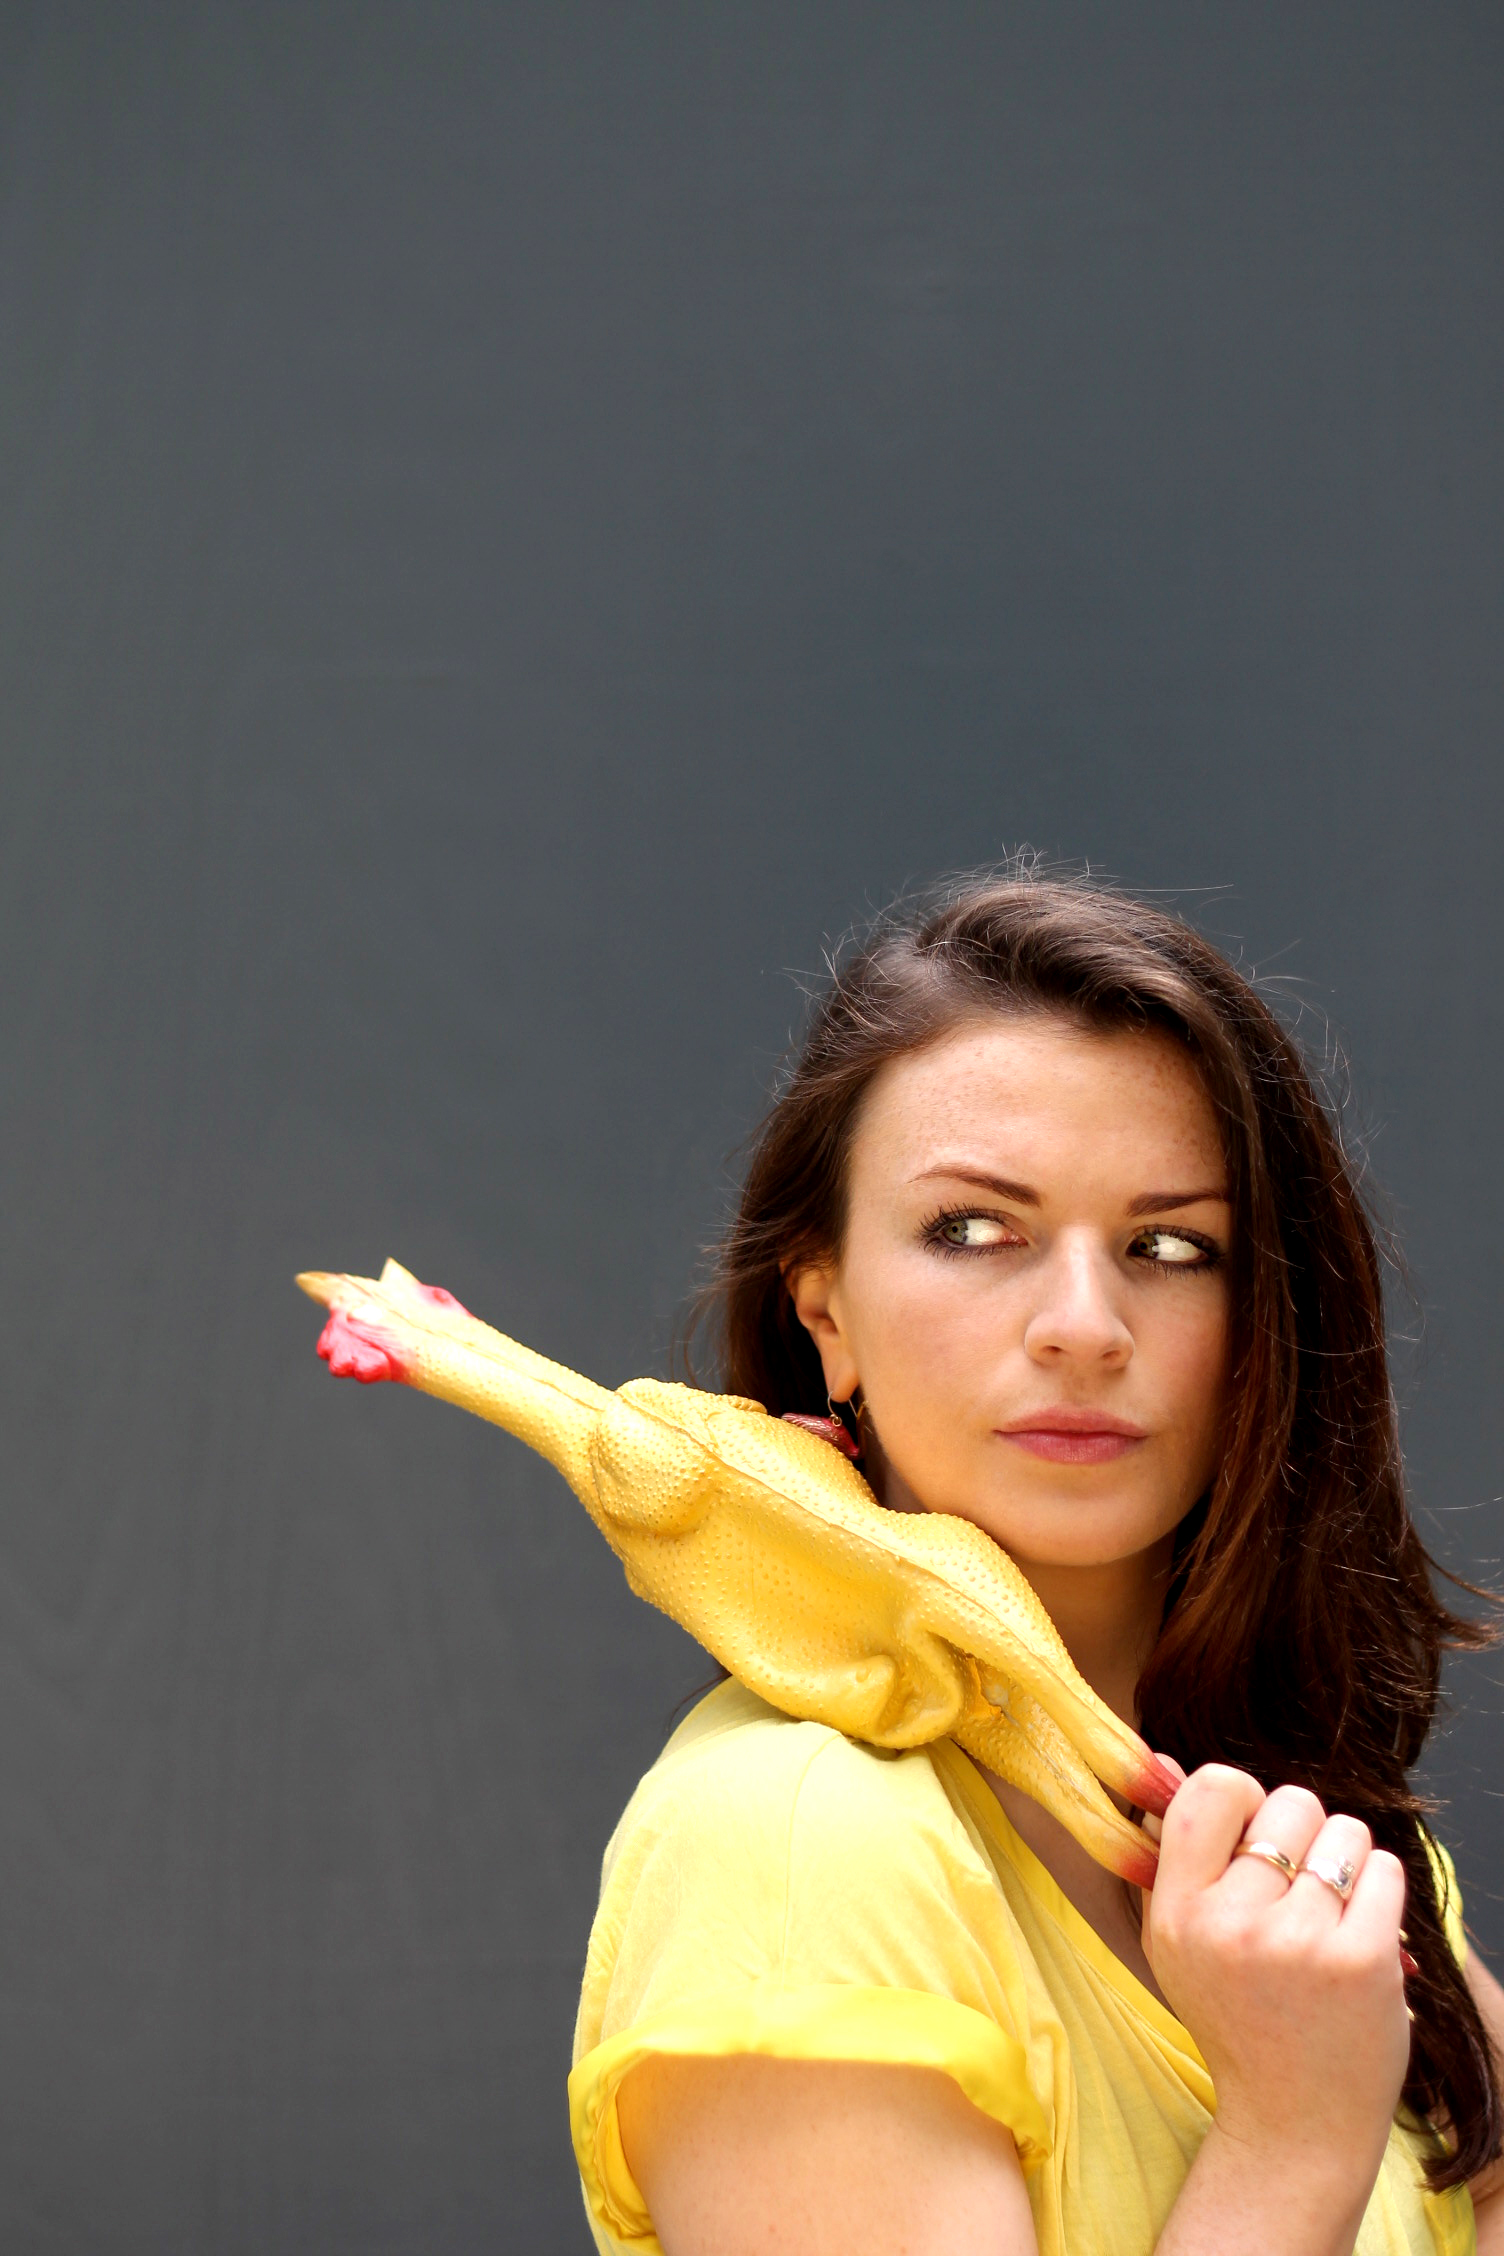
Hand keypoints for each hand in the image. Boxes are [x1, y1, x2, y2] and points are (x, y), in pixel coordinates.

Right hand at [1143, 1766, 1409, 2184]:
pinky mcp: (1361, 1961)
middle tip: (1297, 1883)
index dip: (1242, 1794)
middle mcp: (1231, 1925)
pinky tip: (1362, 1927)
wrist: (1294, 2123)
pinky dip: (1381, 1888)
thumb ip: (1174, 1858)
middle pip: (1289, 1801)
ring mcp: (1298, 1943)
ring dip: (1345, 1858)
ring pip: (1344, 1831)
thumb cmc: (1239, 2019)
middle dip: (1302, 1830)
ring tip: (1330, 1909)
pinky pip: (1385, 1870)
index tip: (1252, 1832)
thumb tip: (1168, 1765)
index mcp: (1177, 1914)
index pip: (1211, 1788)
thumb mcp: (1176, 1945)